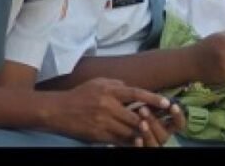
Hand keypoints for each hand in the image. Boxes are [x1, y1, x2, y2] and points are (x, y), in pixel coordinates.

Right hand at [49, 78, 173, 144]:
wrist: (58, 110)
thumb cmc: (80, 94)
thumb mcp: (98, 82)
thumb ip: (116, 83)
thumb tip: (132, 88)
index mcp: (109, 90)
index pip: (136, 94)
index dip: (153, 98)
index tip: (167, 102)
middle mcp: (108, 105)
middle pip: (135, 116)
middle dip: (149, 121)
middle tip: (160, 122)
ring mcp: (103, 122)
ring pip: (128, 131)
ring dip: (139, 133)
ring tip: (149, 133)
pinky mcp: (98, 135)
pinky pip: (118, 140)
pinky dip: (127, 141)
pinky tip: (134, 141)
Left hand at [129, 101, 185, 146]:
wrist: (126, 125)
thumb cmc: (140, 115)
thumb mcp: (149, 109)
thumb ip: (155, 105)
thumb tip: (160, 96)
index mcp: (167, 127)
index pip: (179, 125)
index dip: (178, 117)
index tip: (173, 105)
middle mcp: (162, 138)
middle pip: (164, 135)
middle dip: (155, 122)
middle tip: (143, 109)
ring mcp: (153, 145)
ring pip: (155, 144)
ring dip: (148, 133)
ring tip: (141, 123)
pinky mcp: (143, 149)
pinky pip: (143, 150)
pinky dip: (141, 146)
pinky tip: (137, 138)